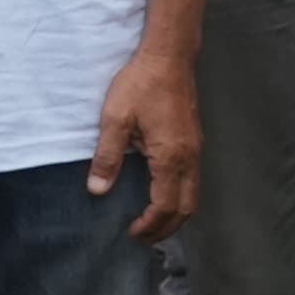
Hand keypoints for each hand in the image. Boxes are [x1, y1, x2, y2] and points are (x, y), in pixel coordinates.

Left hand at [91, 43, 199, 242]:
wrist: (168, 56)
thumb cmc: (141, 84)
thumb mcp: (115, 119)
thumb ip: (107, 157)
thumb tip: (98, 190)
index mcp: (170, 157)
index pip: (165, 206)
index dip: (149, 226)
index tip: (132, 233)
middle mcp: (189, 158)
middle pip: (187, 208)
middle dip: (166, 229)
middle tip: (143, 238)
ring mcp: (196, 149)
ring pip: (194, 196)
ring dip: (176, 215)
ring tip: (154, 223)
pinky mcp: (195, 140)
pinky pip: (194, 181)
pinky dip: (182, 198)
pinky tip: (165, 195)